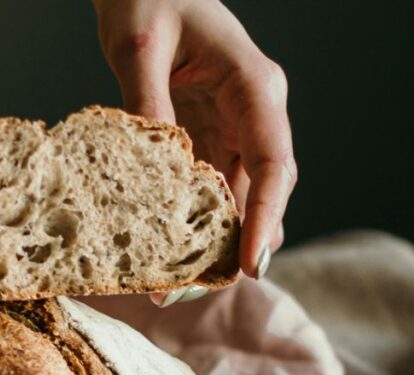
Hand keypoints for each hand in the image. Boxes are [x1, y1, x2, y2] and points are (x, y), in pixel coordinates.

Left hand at [94, 0, 296, 284]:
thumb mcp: (138, 43)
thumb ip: (147, 101)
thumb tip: (154, 168)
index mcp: (253, 85)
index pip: (275, 161)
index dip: (266, 218)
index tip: (250, 265)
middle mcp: (254, 114)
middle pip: (263, 194)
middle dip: (235, 248)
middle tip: (188, 292)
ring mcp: (234, 131)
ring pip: (238, 202)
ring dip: (212, 246)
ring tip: (170, 288)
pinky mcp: (209, 142)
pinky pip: (210, 194)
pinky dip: (192, 227)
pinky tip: (164, 256)